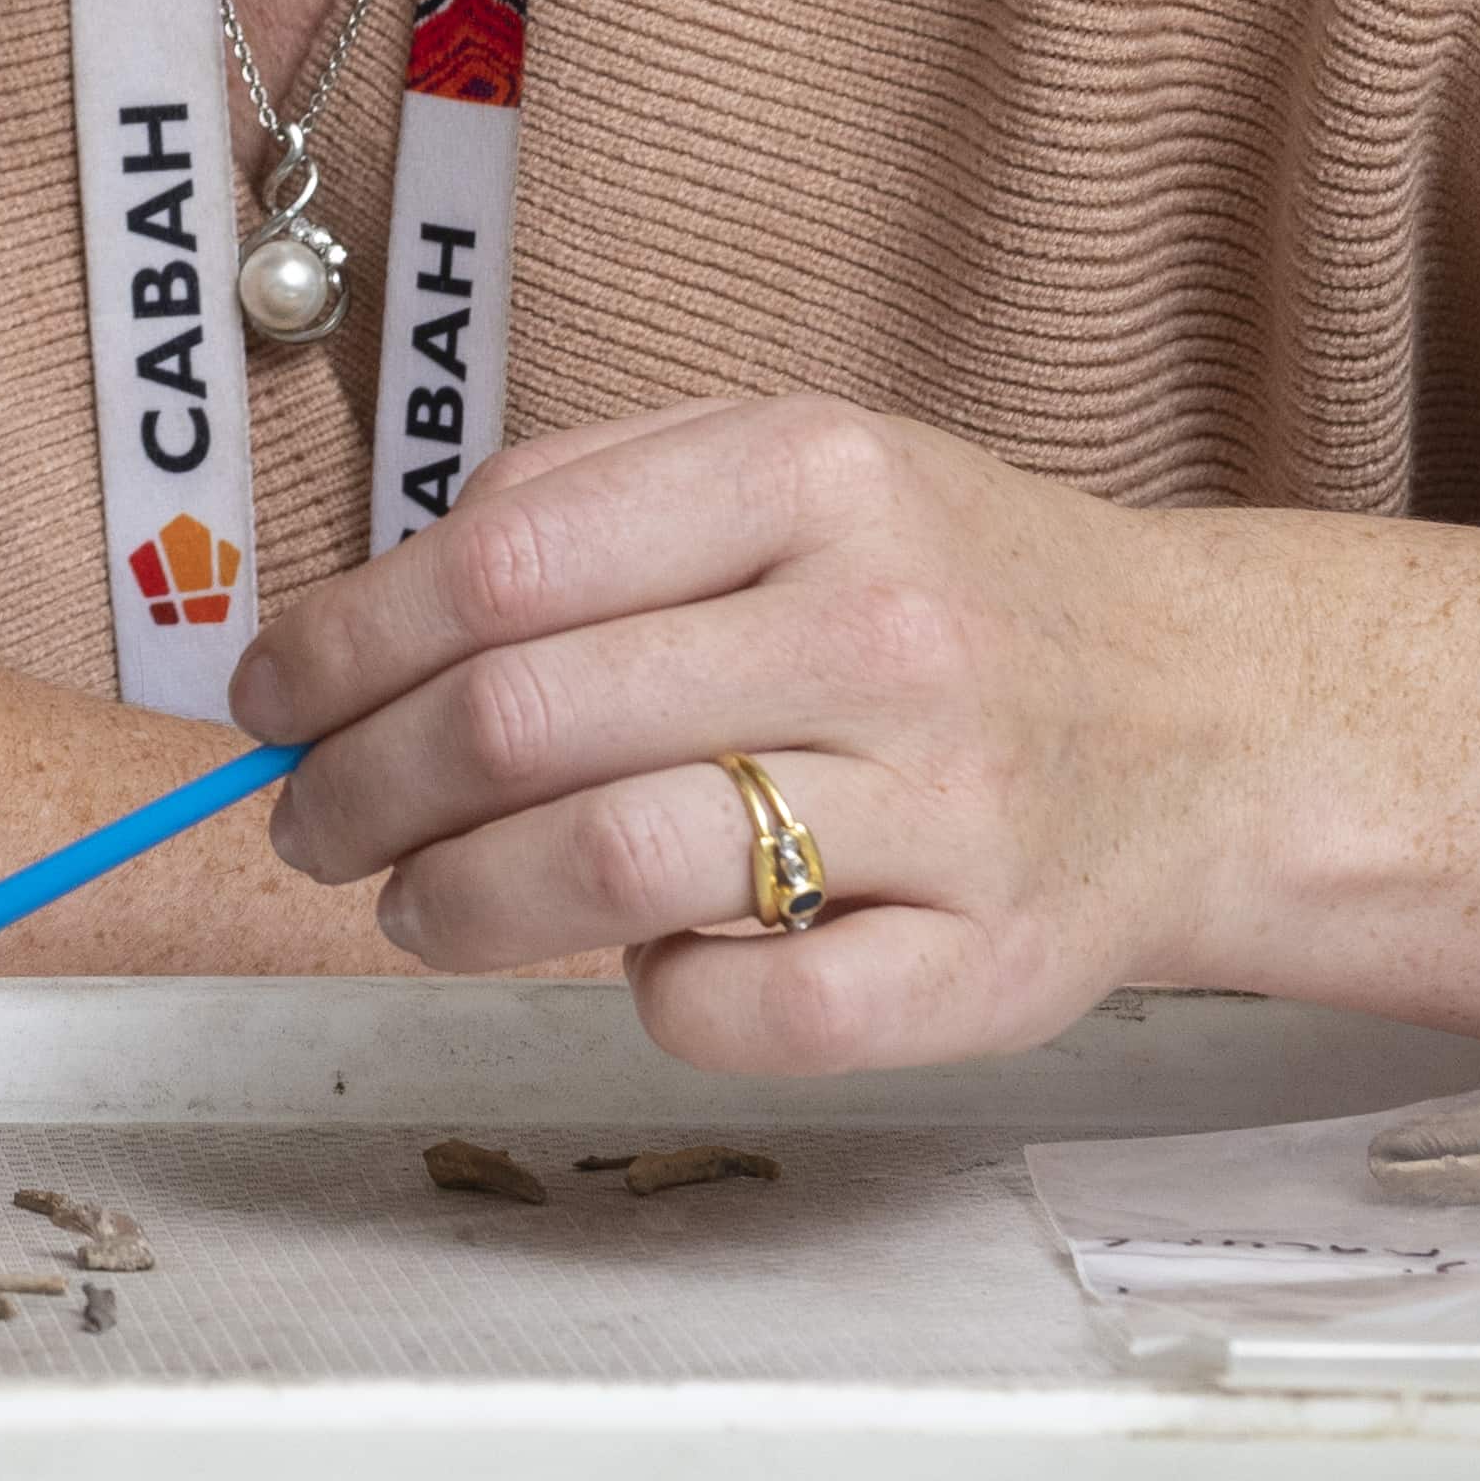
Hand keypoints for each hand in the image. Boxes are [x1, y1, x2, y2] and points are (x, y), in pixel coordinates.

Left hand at [220, 395, 1279, 1071]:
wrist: (1208, 719)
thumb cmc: (948, 592)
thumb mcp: (787, 467)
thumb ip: (583, 504)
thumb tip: (358, 612)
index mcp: (812, 473)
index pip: (496, 564)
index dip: (340, 649)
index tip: (271, 705)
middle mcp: (884, 626)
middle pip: (526, 720)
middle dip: (365, 788)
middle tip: (313, 825)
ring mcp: (948, 804)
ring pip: (614, 866)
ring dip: (461, 904)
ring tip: (418, 905)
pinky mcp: (990, 966)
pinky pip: (756, 1013)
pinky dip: (657, 999)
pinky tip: (641, 963)